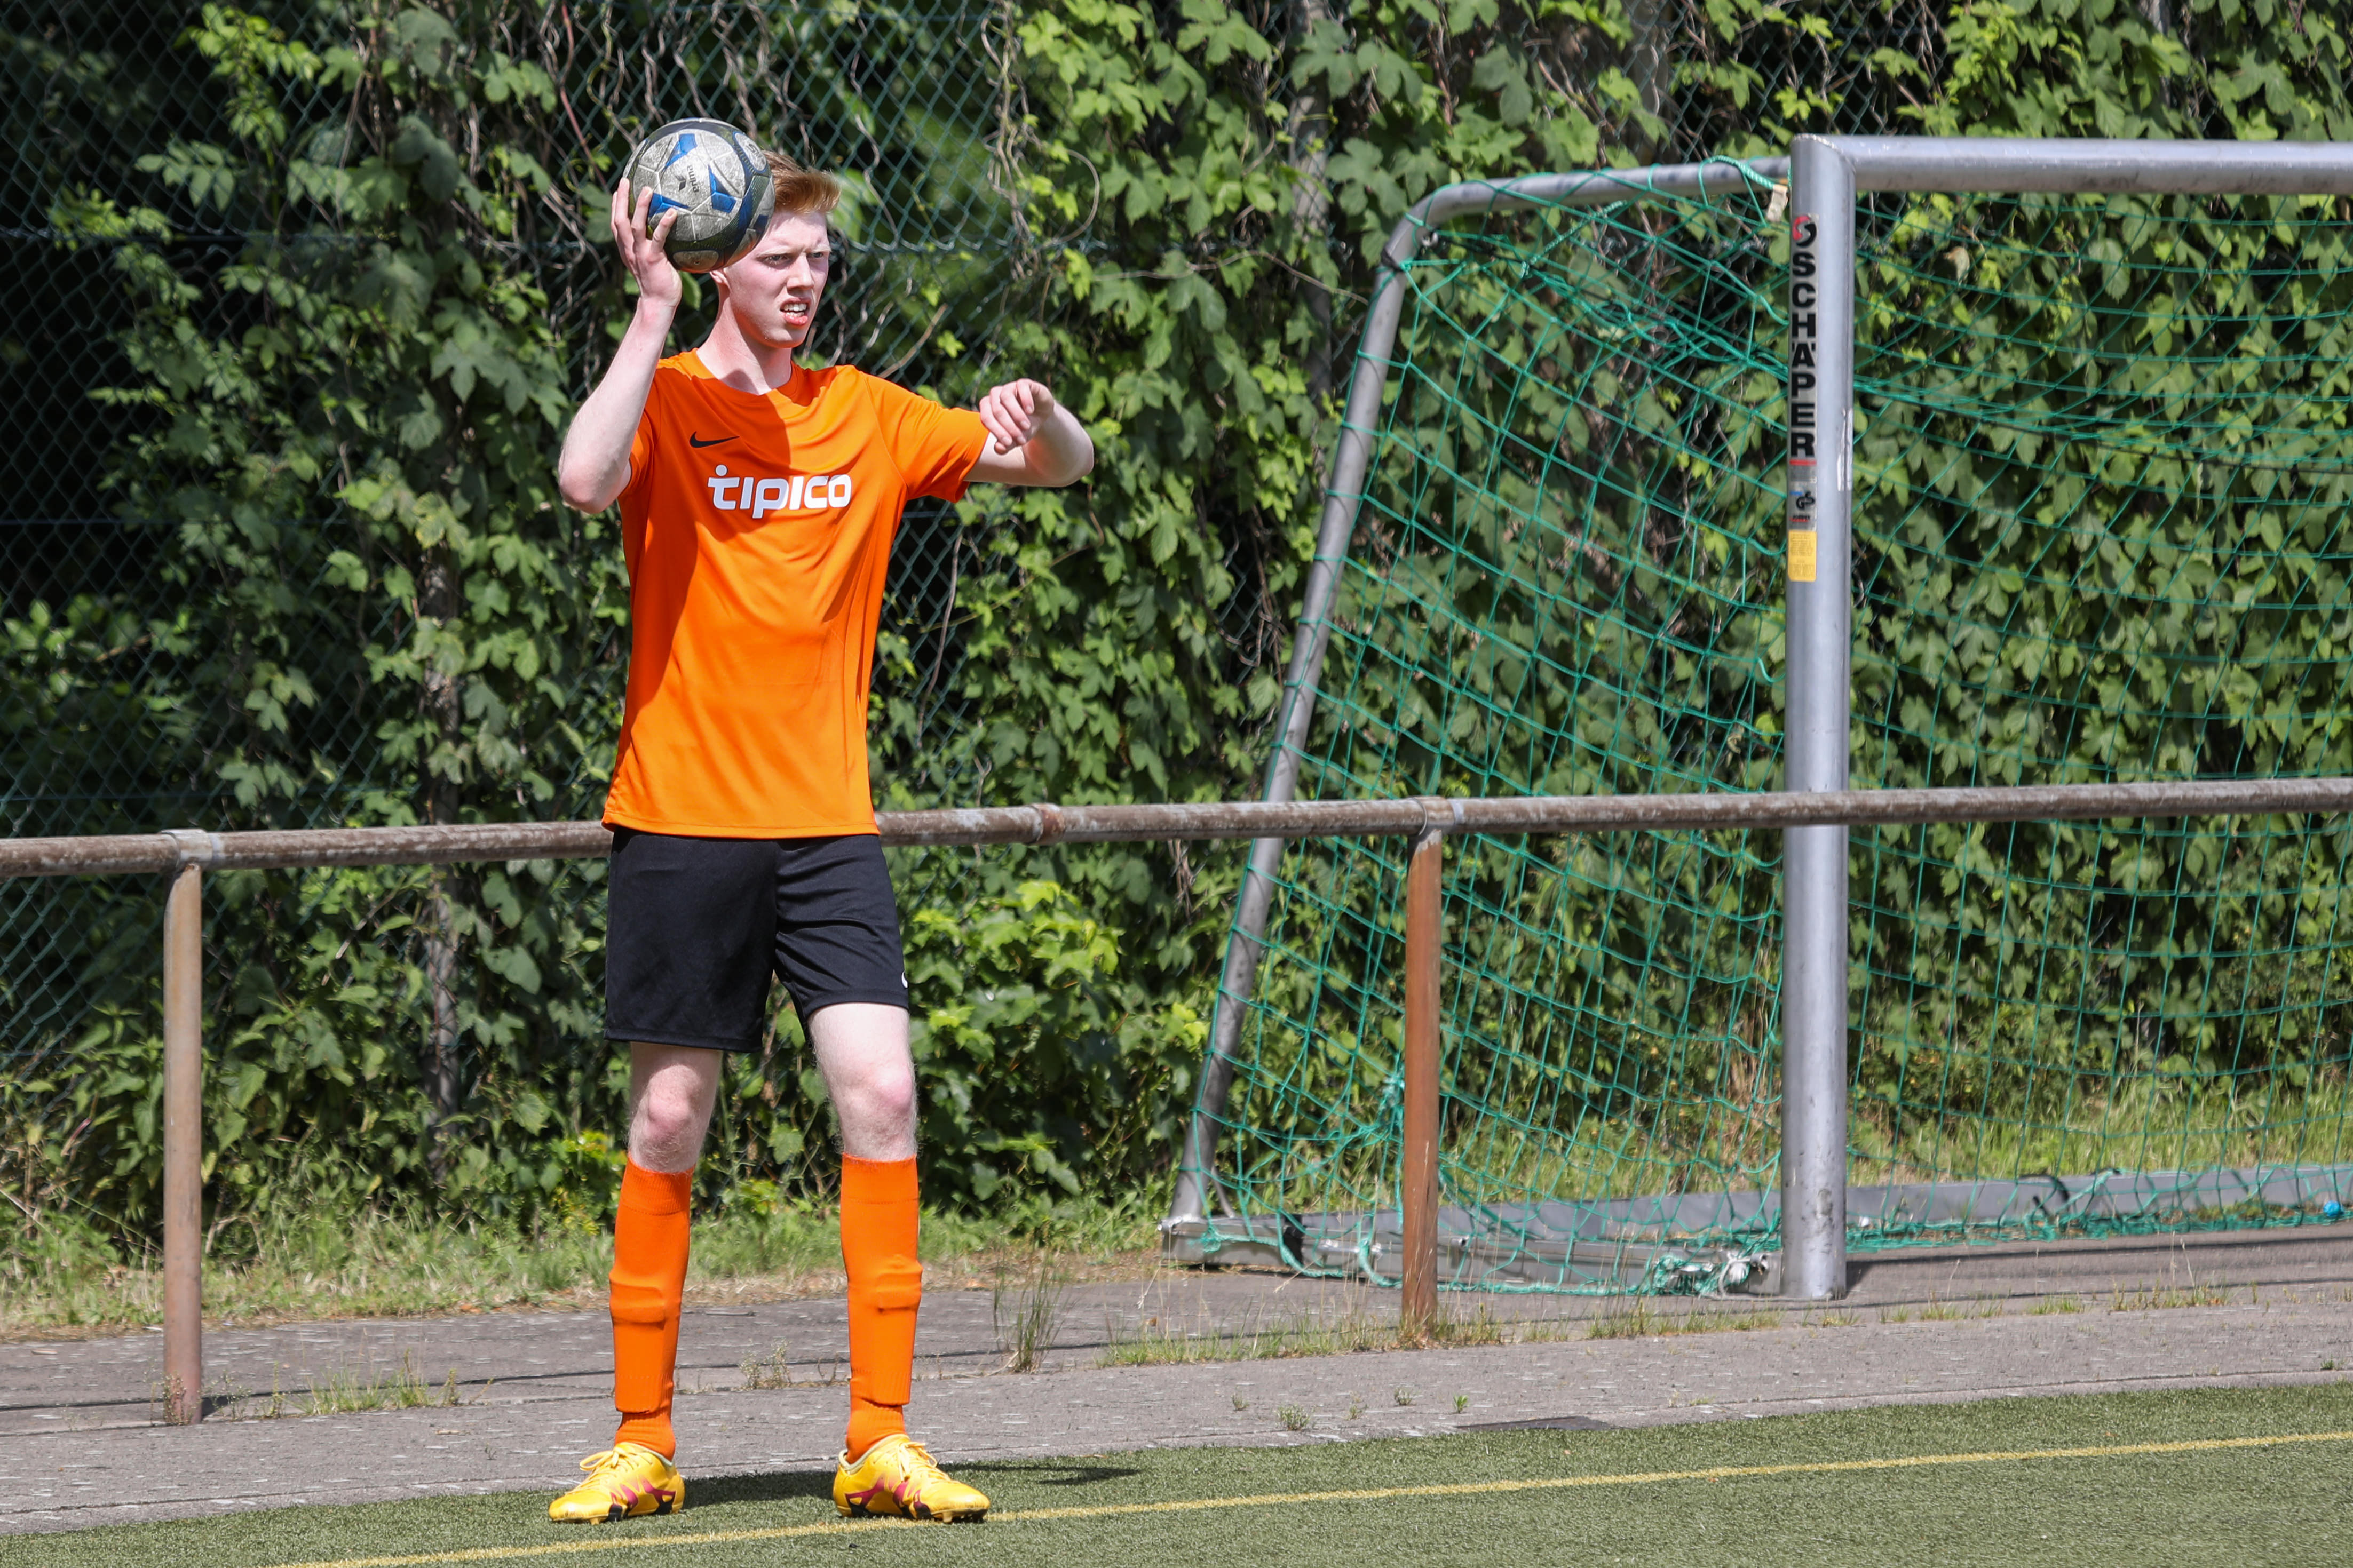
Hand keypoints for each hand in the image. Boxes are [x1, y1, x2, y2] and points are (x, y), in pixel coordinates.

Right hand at [611, 178, 681, 312]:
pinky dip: (664, 224)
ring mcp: (640, 254)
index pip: (616, 224)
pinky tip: (672, 212)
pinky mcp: (653, 260)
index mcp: (627, 250)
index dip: (615, 206)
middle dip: (620, 199)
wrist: (658, 303)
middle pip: (620, 220)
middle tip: (624, 180)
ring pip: (635, 226)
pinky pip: (658, 239)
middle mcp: (629, 250)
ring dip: (640, 206)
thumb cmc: (659, 283)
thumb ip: (655, 247)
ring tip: (648, 189)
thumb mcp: (653, 263)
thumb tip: (669, 233)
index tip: (618, 190)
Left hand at [976, 378, 1059, 454]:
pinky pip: (1020, 386)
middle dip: (1009, 426)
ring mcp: (1009, 387)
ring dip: (1016, 414)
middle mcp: (996, 395)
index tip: (1009, 443)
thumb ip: (1006, 445)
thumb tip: (998, 448)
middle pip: (996, 409)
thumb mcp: (1017, 438)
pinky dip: (1025, 400)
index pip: (986, 418)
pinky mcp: (1023, 383)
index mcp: (988, 407)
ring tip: (1026, 426)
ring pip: (1006, 397)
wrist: (1041, 415)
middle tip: (1021, 439)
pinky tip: (1031, 411)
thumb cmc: (1024, 426)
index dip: (996, 431)